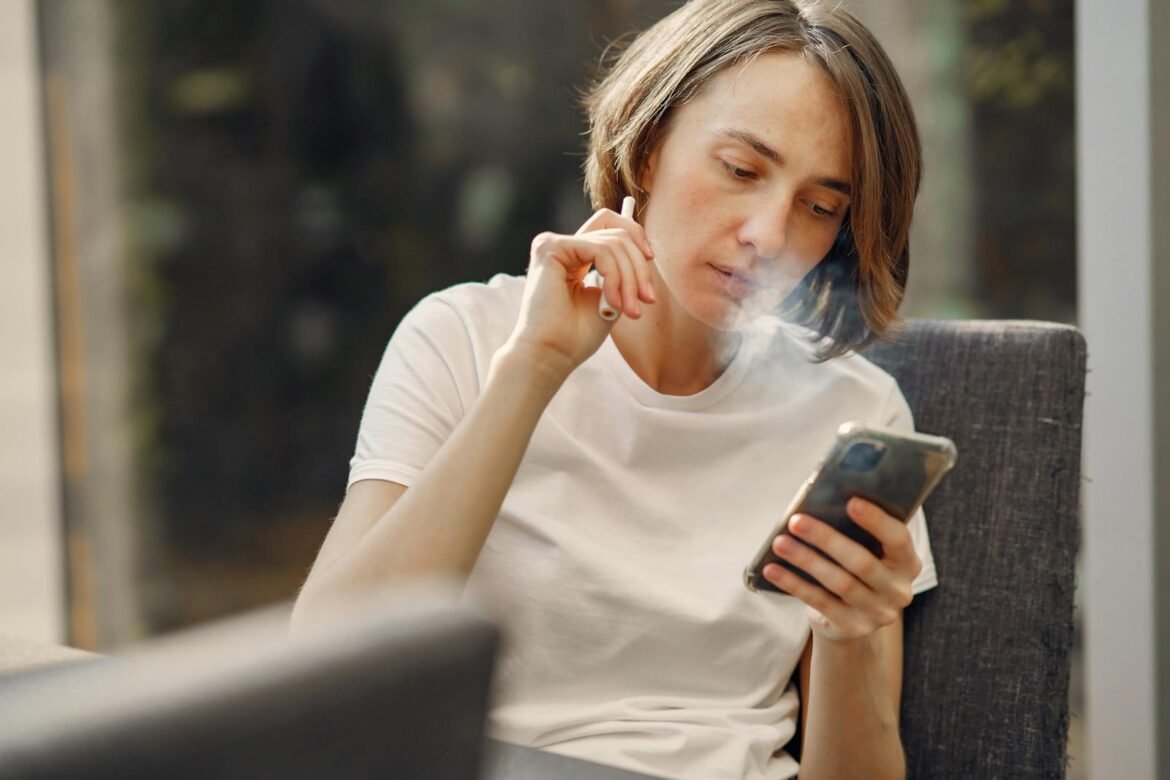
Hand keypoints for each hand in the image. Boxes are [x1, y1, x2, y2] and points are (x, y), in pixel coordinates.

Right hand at [505, 206, 655, 374]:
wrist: (552, 355)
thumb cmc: (576, 336)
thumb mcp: (611, 297)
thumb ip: (622, 272)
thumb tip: (644, 251)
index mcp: (574, 256)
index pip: (610, 225)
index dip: (636, 237)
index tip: (650, 259)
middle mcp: (562, 246)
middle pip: (616, 232)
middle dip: (639, 267)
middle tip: (647, 299)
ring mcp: (554, 244)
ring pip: (613, 242)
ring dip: (630, 278)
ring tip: (630, 309)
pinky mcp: (550, 247)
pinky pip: (600, 250)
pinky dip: (614, 276)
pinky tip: (613, 301)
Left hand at [762, 498, 921, 642]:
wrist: (853, 618)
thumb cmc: (855, 568)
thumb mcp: (867, 551)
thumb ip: (855, 531)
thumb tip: (820, 503)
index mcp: (907, 563)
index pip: (898, 539)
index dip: (876, 520)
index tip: (850, 501)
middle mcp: (898, 590)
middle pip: (862, 562)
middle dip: (826, 539)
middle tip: (796, 521)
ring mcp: (877, 613)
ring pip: (839, 583)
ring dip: (805, 560)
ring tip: (779, 543)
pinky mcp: (853, 627)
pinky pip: (820, 602)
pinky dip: (794, 584)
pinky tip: (773, 570)